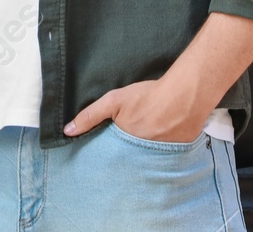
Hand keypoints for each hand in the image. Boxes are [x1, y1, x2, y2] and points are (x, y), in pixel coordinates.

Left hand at [63, 77, 205, 143]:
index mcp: (125, 146)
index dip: (107, 153)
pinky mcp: (176, 153)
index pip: (111, 157)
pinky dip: (161, 149)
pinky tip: (161, 137)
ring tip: (144, 138)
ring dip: (143, 151)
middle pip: (128, 158)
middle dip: (124, 154)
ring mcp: (160, 157)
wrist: (185, 95)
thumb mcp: (114, 101)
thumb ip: (90, 116)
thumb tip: (67, 131)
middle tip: (126, 142)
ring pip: (146, 157)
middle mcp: (141, 156)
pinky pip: (164, 155)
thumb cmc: (148, 96)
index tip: (102, 152)